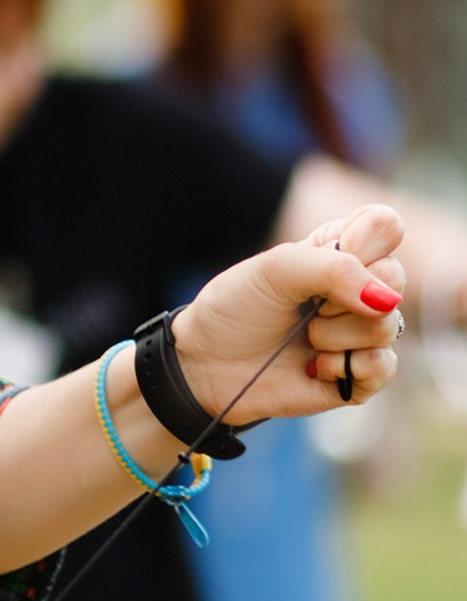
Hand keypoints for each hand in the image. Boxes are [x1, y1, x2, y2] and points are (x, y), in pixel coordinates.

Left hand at [172, 203, 405, 426]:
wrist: (205, 366)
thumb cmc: (235, 308)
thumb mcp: (274, 270)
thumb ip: (334, 269)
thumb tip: (387, 301)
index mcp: (341, 250)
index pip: (387, 227)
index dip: (362, 243)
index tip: (319, 259)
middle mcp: (359, 288)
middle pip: (395, 277)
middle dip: (343, 297)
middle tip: (307, 307)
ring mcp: (361, 332)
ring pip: (387, 326)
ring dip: (336, 334)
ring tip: (305, 337)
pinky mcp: (359, 374)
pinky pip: (384, 367)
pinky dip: (344, 366)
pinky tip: (315, 366)